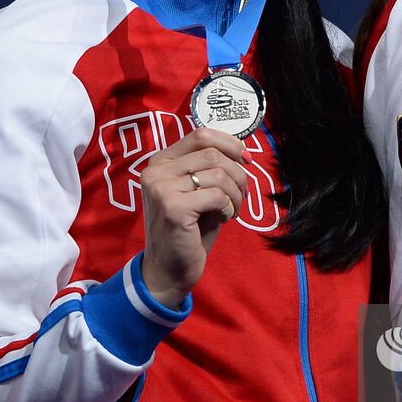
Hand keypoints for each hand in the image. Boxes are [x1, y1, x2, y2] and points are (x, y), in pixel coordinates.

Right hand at [139, 128, 248, 308]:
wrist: (170, 268)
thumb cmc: (190, 228)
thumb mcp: (199, 190)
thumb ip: (211, 167)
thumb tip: (242, 150)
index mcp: (161, 160)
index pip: (201, 134)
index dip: (230, 144)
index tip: (246, 160)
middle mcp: (156, 170)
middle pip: (213, 153)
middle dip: (237, 174)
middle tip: (240, 196)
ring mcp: (161, 188)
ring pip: (219, 173)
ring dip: (235, 194)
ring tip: (231, 210)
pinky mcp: (173, 207)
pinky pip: (217, 195)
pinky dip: (228, 207)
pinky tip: (223, 219)